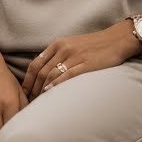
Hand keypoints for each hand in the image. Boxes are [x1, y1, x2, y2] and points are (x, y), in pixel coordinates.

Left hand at [21, 24, 135, 100]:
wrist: (117, 40)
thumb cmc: (94, 45)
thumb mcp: (72, 45)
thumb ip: (58, 55)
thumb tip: (45, 72)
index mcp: (58, 44)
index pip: (35, 63)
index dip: (28, 79)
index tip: (24, 92)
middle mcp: (63, 49)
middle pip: (41, 71)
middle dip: (33, 88)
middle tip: (29, 101)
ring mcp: (74, 56)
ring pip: (51, 74)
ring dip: (42, 90)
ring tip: (38, 102)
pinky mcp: (86, 64)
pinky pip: (66, 75)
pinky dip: (56, 84)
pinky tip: (49, 92)